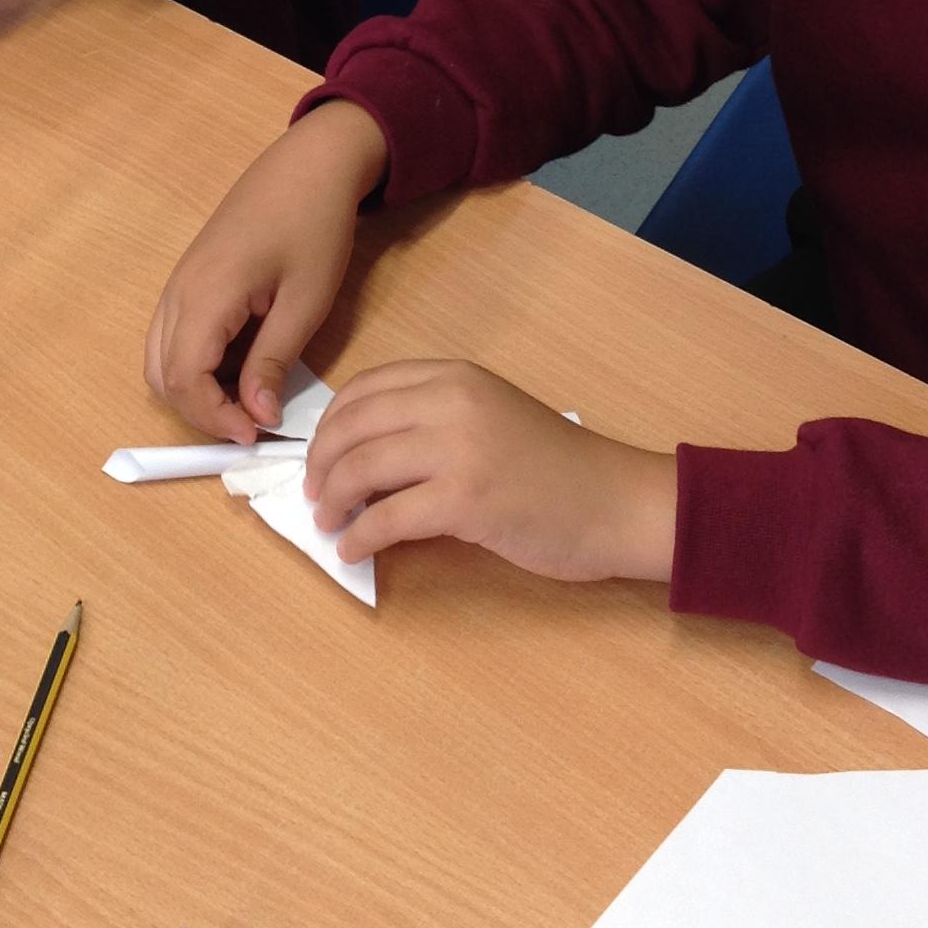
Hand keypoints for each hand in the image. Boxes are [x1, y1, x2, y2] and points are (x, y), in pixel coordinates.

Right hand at [144, 100, 388, 442]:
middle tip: (251, 425)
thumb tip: (256, 417)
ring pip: (160, 357)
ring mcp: (178, 282)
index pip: (183, 379)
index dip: (214, 418)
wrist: (309, 164)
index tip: (257, 434)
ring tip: (246, 402)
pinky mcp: (189, 278)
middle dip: (200, 411)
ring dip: (194, 390)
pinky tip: (239, 368)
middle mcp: (178, 292)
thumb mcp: (305, 301)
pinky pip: (173, 335)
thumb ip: (273, 361)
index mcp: (205, 296)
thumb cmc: (315, 226)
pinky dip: (194, 364)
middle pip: (161, 375)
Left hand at [302, 359, 678, 581]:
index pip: (364, 388)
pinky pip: (387, 518)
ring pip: (361, 469)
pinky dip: (360, 537)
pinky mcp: (465, 499)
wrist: (614, 501)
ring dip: (332, 501)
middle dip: (320, 464)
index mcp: (454, 376)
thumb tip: (363, 454)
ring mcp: (458, 449)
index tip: (320, 455)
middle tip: (314, 494)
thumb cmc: (556, 467)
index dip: (330, 424)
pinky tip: (353, 551)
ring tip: (328, 523)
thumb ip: (434, 419)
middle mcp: (451, 401)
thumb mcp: (491, 416)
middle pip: (353, 427)